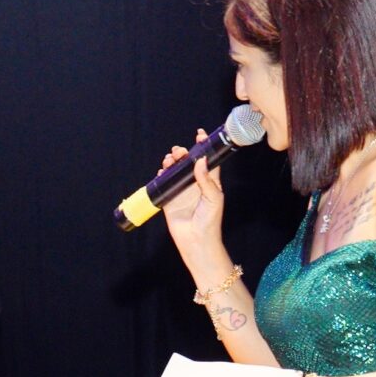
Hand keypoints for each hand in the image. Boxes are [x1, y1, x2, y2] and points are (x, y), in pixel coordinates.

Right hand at [158, 130, 226, 253]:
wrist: (196, 242)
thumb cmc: (210, 221)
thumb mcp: (214, 199)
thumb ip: (207, 180)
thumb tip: (200, 161)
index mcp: (209, 182)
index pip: (206, 160)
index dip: (203, 147)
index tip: (199, 135)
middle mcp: (195, 185)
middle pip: (187, 163)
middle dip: (182, 153)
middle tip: (179, 151)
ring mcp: (181, 191)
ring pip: (175, 171)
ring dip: (171, 162)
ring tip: (169, 159)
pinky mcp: (170, 199)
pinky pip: (164, 183)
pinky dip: (161, 175)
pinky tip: (162, 172)